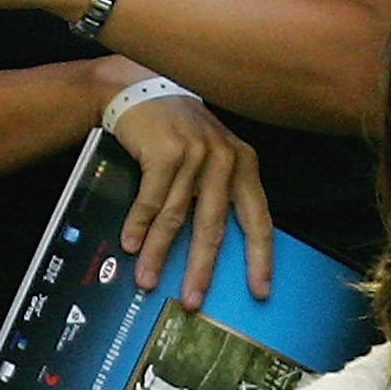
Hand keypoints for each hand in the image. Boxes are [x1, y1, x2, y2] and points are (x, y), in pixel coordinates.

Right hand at [107, 79, 273, 307]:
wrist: (141, 89)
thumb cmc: (178, 131)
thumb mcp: (210, 155)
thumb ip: (218, 192)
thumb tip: (213, 250)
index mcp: (244, 164)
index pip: (258, 219)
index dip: (260, 258)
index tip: (259, 291)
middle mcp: (224, 159)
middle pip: (214, 226)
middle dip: (202, 268)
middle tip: (193, 300)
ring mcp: (195, 153)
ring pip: (176, 217)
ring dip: (159, 253)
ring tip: (148, 280)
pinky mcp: (165, 150)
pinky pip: (150, 200)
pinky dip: (138, 225)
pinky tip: (130, 245)